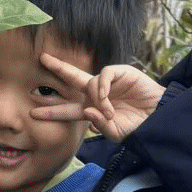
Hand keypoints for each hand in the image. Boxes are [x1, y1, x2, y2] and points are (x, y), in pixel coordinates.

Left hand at [34, 54, 163, 141]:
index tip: (34, 112)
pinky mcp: (119, 73)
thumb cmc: (136, 126)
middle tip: (42, 58)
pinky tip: (106, 97)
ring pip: (90, 83)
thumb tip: (87, 112)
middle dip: (58, 68)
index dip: (52, 111)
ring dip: (97, 99)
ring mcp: (107, 82)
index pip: (67, 110)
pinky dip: (102, 86)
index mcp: (92, 110)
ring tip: (110, 112)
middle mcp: (96, 94)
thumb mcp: (115, 133)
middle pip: (72, 78)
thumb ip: (99, 125)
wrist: (157, 117)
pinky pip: (103, 75)